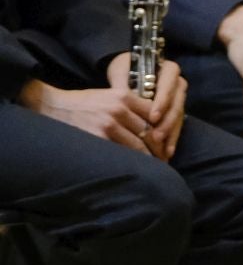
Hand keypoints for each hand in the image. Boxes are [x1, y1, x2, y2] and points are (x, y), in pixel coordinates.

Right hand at [17, 63, 171, 156]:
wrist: (53, 106)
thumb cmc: (84, 103)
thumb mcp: (110, 95)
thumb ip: (130, 105)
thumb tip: (153, 122)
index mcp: (124, 96)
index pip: (154, 113)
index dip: (164, 128)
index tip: (168, 141)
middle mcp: (118, 109)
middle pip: (149, 131)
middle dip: (159, 147)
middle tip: (166, 159)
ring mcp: (108, 124)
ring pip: (138, 144)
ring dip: (149, 158)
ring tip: (156, 168)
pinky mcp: (96, 137)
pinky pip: (120, 152)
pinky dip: (130, 161)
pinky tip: (136, 169)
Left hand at [105, 51, 187, 159]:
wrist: (128, 70)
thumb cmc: (125, 69)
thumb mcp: (122, 73)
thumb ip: (124, 86)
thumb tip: (121, 100)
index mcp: (169, 70)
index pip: (168, 86)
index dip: (162, 102)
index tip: (153, 117)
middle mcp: (178, 83)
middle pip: (177, 104)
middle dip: (167, 123)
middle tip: (157, 137)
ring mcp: (178, 98)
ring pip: (179, 117)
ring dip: (171, 134)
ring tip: (163, 150)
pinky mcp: (175, 110)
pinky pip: (177, 124)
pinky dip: (171, 138)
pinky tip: (167, 151)